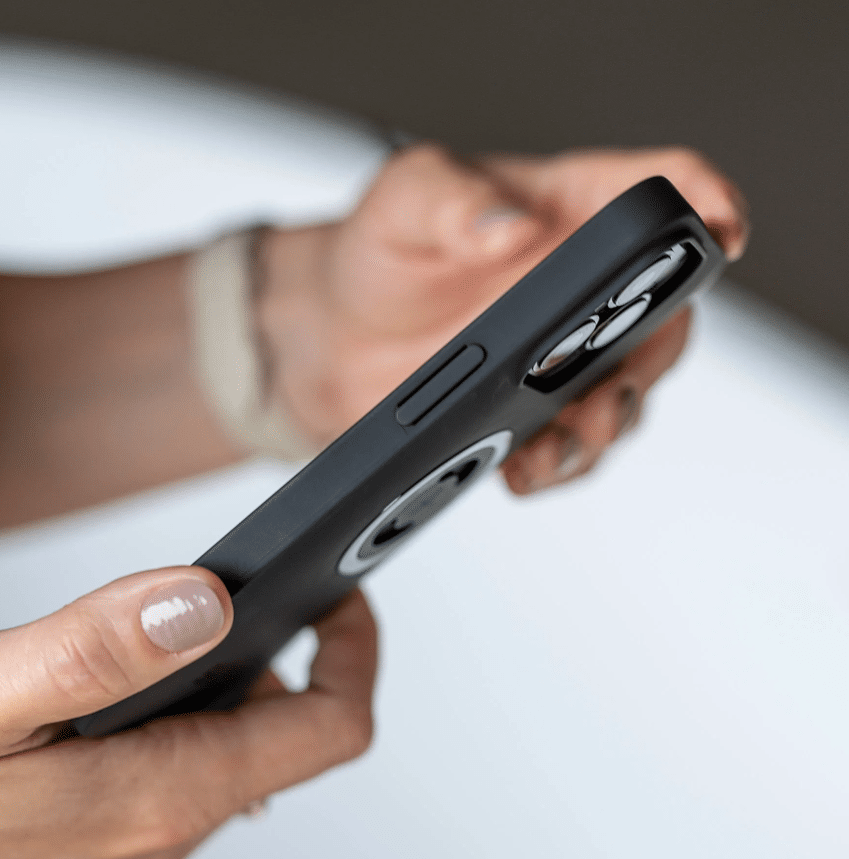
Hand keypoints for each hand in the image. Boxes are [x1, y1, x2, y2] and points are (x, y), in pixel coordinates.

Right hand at [0, 569, 375, 858]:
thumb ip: (98, 650)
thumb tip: (209, 604)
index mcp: (160, 796)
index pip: (327, 729)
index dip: (353, 650)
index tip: (339, 588)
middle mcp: (163, 826)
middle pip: (292, 734)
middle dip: (299, 651)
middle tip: (267, 578)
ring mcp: (135, 831)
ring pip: (238, 741)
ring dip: (240, 670)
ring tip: (195, 609)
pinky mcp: (102, 821)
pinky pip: (186, 755)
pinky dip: (191, 698)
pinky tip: (136, 663)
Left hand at [259, 144, 748, 490]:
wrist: (332, 335)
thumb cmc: (380, 251)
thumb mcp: (403, 199)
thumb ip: (453, 201)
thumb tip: (508, 228)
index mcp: (568, 212)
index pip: (657, 192)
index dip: (703, 204)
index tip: (723, 234)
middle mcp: (580, 290)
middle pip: (660, 319)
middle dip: (650, 360)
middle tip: (611, 391)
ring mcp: (560, 358)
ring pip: (621, 398)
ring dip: (603, 428)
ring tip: (556, 445)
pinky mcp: (530, 413)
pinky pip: (569, 447)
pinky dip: (556, 465)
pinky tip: (524, 470)